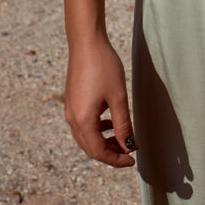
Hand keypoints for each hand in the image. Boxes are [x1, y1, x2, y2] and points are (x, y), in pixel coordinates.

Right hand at [65, 38, 135, 167]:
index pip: (98, 152)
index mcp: (83, 121)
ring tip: (123, 138)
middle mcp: (72, 119)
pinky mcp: (73, 101)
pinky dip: (98, 129)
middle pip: (90, 147)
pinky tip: (111, 121)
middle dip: (110, 153)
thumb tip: (129, 146)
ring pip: (87, 136)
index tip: (133, 161)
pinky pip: (84, 124)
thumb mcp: (118, 97)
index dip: (116, 159)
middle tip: (130, 153)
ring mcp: (71, 110)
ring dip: (104, 141)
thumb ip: (123, 125)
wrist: (86, 42)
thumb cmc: (104, 67)